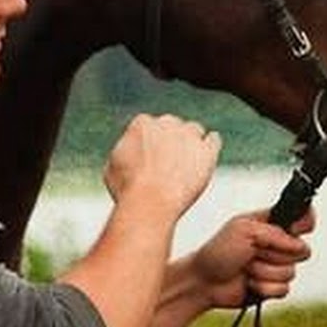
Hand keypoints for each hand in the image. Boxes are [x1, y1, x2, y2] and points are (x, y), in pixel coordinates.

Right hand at [104, 114, 221, 220]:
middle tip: (169, 159)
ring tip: (188, 160)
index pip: (149, 124)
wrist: (151, 202)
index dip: (150, 140)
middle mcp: (167, 124)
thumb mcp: (112, 167)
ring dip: (191, 141)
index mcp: (142, 124)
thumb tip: (128, 153)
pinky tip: (205, 156)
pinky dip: (211, 145)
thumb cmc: (128, 189)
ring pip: (194, 130)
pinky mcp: (207, 151)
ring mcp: (189, 136)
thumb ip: (124, 153)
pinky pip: (214, 140)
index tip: (150, 153)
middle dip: (171, 138)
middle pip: (173, 124)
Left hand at [191, 209, 314, 307]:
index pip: (303, 217)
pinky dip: (264, 287)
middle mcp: (277, 244)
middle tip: (252, 251)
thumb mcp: (243, 231)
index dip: (305, 222)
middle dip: (274, 254)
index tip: (294, 229)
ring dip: (264, 271)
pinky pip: (285, 289)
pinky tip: (248, 283)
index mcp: (271, 223)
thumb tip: (299, 245)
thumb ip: (275, 234)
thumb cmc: (219, 250)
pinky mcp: (274, 287)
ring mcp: (277, 266)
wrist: (205, 281)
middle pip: (302, 250)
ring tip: (245, 267)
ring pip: (291, 272)